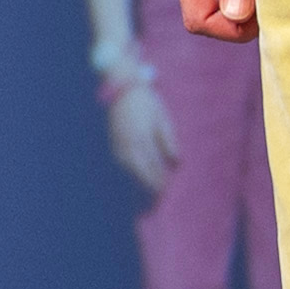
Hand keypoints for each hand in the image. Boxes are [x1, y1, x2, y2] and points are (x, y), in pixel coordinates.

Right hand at [94, 48, 179, 193]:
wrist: (123, 87)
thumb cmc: (147, 101)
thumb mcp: (162, 117)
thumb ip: (168, 140)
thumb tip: (175, 163)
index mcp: (141, 138)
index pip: (152, 167)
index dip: (159, 182)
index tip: (167, 194)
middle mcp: (127, 143)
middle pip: (139, 172)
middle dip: (149, 187)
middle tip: (158, 201)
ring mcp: (118, 143)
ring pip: (128, 169)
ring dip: (138, 182)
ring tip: (147, 194)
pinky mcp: (114, 141)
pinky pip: (122, 162)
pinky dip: (130, 172)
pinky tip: (136, 177)